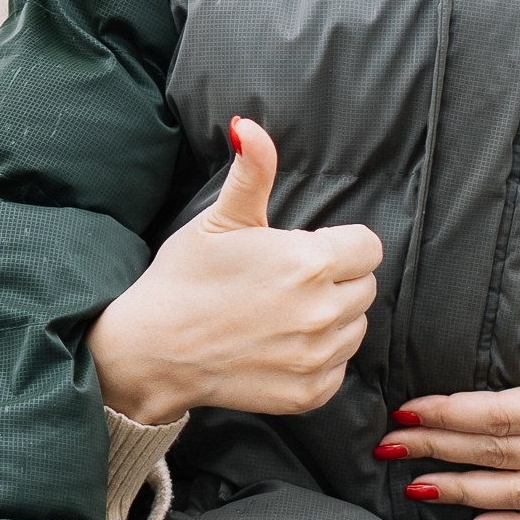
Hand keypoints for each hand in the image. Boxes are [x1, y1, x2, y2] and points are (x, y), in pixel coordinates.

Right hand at [89, 116, 381, 426]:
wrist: (150, 350)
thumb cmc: (183, 279)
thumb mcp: (219, 219)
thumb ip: (252, 172)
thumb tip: (249, 126)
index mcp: (309, 262)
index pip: (368, 246)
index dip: (339, 244)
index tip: (306, 250)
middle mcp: (322, 311)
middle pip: (365, 286)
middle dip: (336, 279)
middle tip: (287, 282)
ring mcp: (317, 357)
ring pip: (357, 328)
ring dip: (332, 319)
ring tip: (283, 313)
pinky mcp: (308, 394)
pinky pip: (339, 368)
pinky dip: (319, 358)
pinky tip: (279, 345)